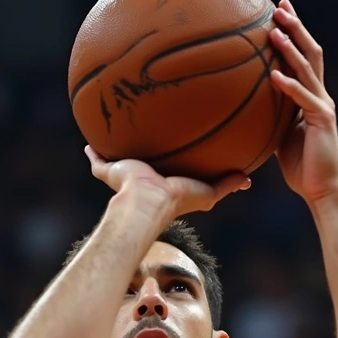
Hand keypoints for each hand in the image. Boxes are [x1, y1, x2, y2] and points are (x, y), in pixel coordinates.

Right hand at [84, 146, 250, 218]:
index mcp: (164, 186)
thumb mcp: (208, 193)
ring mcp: (124, 175)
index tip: (176, 154)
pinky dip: (93, 151)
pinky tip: (89, 141)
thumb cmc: (176, 200)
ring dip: (116, 153)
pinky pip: (98, 159)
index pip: (167, 174)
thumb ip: (227, 185)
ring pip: (118, 162)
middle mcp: (143, 181)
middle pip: (141, 166)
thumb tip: (248, 180)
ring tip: (113, 136)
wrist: (147, 202)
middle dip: (142, 156)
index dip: (171, 166)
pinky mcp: (110, 171)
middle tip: (145, 141)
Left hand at [269, 0, 337, 203]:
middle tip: (281, 6)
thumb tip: (246, 107)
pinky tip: (274, 74)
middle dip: (296, 27)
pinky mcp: (322, 120)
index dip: (295, 33)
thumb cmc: (301, 166)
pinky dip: (289, 85)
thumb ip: (271, 116)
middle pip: (310, 53)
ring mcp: (323, 106)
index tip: (280, 12)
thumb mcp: (280, 135)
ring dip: (291, 48)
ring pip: (307, 69)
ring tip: (275, 30)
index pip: (304, 58)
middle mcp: (320, 96)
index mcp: (311, 98)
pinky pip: (303, 99)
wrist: (322, 189)